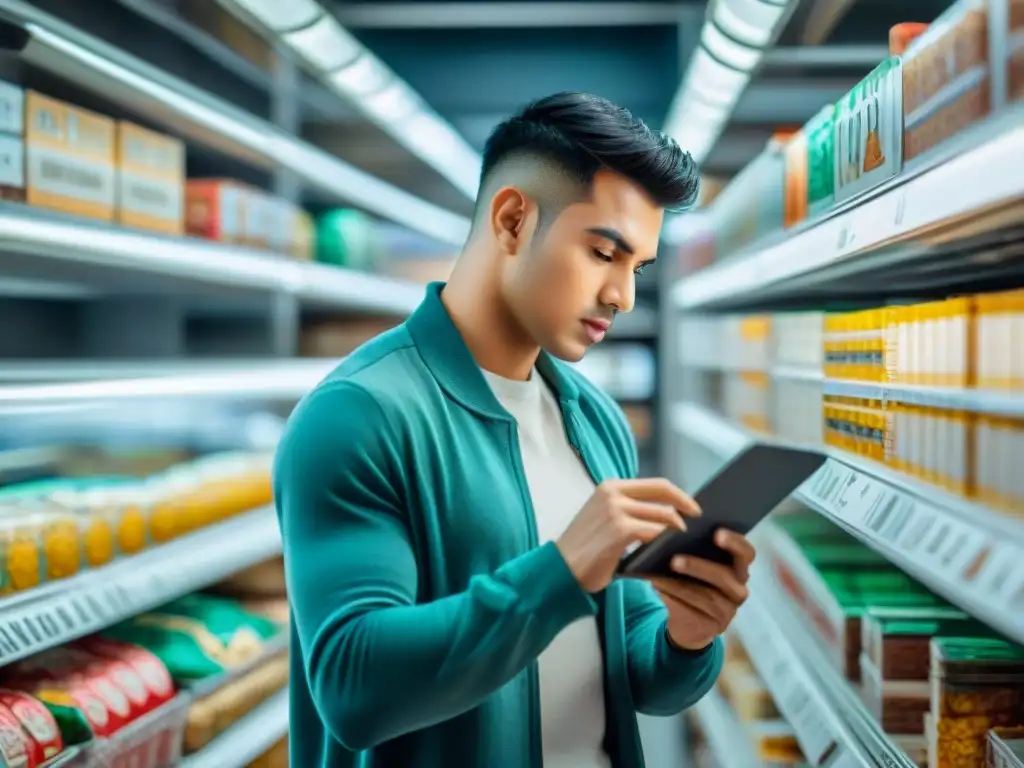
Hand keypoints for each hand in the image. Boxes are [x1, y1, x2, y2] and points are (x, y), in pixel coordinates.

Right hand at [556, 478, 700, 592]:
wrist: (560, 569)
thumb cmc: (585, 549)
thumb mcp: (604, 518)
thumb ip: (630, 511)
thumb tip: (667, 514)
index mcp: (610, 487)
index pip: (656, 484)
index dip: (679, 494)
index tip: (693, 507)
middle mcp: (612, 493)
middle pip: (663, 495)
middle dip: (685, 508)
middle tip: (697, 521)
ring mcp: (615, 510)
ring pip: (662, 515)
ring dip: (676, 530)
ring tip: (682, 541)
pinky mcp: (619, 529)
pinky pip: (654, 533)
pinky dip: (665, 542)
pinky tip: (668, 552)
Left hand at [646, 529, 755, 650]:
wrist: (690, 622)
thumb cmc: (693, 582)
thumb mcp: (698, 567)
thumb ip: (694, 552)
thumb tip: (671, 536)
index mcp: (739, 568)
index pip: (746, 553)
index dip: (735, 542)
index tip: (716, 533)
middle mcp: (739, 589)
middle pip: (724, 576)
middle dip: (698, 567)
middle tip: (674, 560)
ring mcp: (729, 610)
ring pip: (704, 596)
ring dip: (677, 585)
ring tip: (657, 576)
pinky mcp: (715, 626)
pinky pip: (692, 611)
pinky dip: (672, 599)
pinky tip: (658, 590)